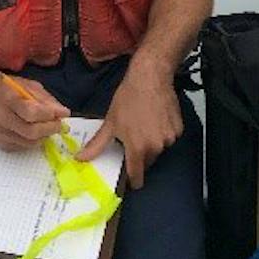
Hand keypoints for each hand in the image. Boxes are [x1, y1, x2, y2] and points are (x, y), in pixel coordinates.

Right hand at [0, 72, 69, 151]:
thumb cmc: (5, 86)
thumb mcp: (27, 84)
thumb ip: (46, 99)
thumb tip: (63, 113)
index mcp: (8, 99)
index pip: (30, 112)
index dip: (48, 115)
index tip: (62, 113)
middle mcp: (2, 118)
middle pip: (31, 132)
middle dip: (50, 129)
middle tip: (59, 124)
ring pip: (29, 142)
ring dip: (44, 136)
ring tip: (49, 126)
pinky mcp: (0, 143)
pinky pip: (22, 146)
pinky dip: (34, 140)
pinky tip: (36, 131)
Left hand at [77, 55, 182, 189]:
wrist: (150, 77)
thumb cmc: (128, 98)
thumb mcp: (110, 122)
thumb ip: (97, 144)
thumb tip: (80, 158)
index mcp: (138, 148)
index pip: (137, 175)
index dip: (134, 180)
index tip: (133, 181)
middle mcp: (155, 147)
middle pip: (148, 161)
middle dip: (141, 154)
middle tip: (134, 137)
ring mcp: (169, 138)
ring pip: (159, 148)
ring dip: (153, 142)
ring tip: (145, 123)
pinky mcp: (178, 128)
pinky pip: (170, 137)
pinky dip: (164, 132)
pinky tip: (157, 118)